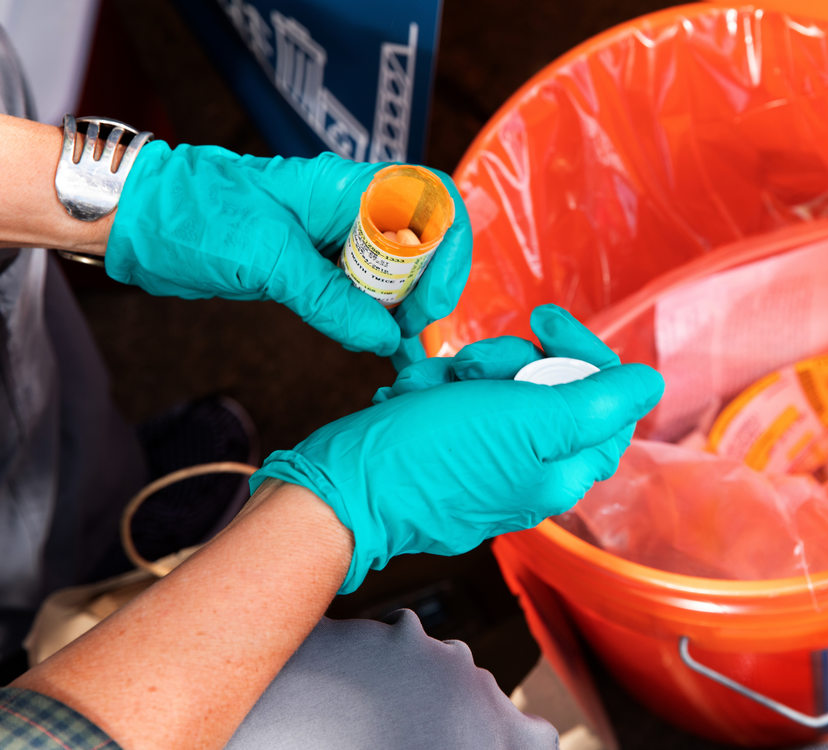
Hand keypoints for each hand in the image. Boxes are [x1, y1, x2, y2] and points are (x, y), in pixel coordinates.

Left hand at [105, 142, 470, 353]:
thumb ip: (330, 298)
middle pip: (423, 244)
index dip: (448, 250)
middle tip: (409, 334)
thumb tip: (384, 336)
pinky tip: (384, 352)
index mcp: (347, 188)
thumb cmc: (193, 215)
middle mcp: (350, 211)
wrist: (138, 220)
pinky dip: (375, 324)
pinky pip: (362, 295)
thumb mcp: (266, 258)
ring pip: (397, 274)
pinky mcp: (316, 269)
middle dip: (428, 290)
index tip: (432, 300)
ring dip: (405, 313)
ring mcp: (334, 240)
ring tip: (402, 353)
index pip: (433, 201)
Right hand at [250, 305, 663, 592]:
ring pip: (499, 388)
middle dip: (507, 362)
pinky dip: (436, 388)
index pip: (607, 400)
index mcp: (562, 472)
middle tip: (472, 367)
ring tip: (430, 385)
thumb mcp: (525, 420)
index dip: (581, 353)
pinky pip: (459, 403)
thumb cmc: (431, 456)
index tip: (543, 323)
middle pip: (550, 388)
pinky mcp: (448, 454)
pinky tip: (412, 395)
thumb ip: (595, 404)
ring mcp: (488, 465)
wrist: (342, 490)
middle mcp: (532, 473)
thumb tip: (650, 383)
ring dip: (462, 372)